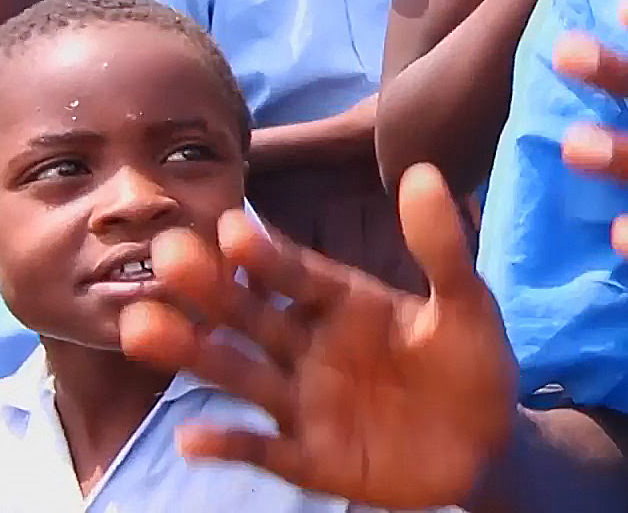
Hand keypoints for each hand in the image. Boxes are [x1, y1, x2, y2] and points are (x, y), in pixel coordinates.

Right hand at [118, 165, 517, 508]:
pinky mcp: (309, 456)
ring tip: (141, 327)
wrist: (486, 444)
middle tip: (170, 257)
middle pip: (252, 315)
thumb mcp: (464, 302)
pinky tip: (192, 436)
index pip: (296, 274)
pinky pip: (262, 449)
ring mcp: (305, 401)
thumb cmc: (471, 363)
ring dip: (193, 353)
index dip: (266, 253)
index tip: (232, 226)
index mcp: (345, 304)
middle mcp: (311, 346)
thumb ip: (439, 246)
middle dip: (212, 290)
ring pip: (240, 374)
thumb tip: (422, 171)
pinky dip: (229, 445)